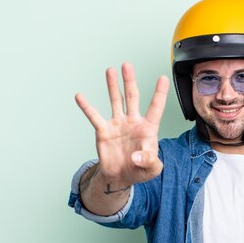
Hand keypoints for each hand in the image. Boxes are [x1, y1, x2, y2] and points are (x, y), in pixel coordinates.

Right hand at [75, 63, 168, 186]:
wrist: (121, 177)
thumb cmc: (139, 170)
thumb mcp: (152, 169)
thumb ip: (149, 161)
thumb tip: (137, 156)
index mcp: (148, 128)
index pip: (156, 108)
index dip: (159, 94)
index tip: (163, 78)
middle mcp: (133, 122)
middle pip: (132, 97)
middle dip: (129, 81)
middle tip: (127, 65)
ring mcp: (118, 124)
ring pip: (115, 101)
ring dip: (112, 86)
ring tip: (110, 70)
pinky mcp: (103, 131)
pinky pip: (94, 117)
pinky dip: (87, 107)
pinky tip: (80, 96)